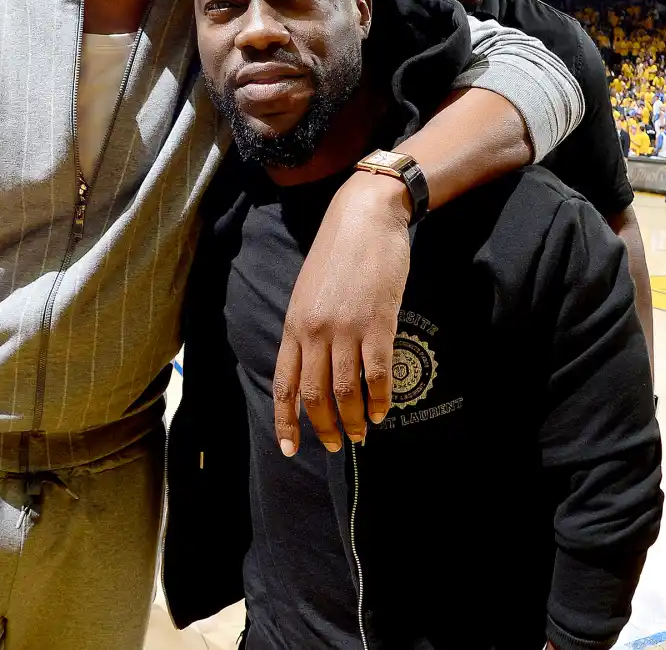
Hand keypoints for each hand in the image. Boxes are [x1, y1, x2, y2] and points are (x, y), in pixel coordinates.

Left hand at [275, 173, 410, 453]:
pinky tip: (382, 411)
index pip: (284, 383)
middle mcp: (314, 330)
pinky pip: (377, 374)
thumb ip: (307, 328)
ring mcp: (345, 327)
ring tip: (362, 433)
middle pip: (314, 394)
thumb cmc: (337, 254)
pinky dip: (380, 399)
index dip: (286, 420)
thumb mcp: (308, 292)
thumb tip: (313, 367)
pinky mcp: (377, 322)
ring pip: (345, 390)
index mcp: (293, 324)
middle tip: (338, 445)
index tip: (290, 448)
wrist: (364, 218)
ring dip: (353, 419)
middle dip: (324, 427)